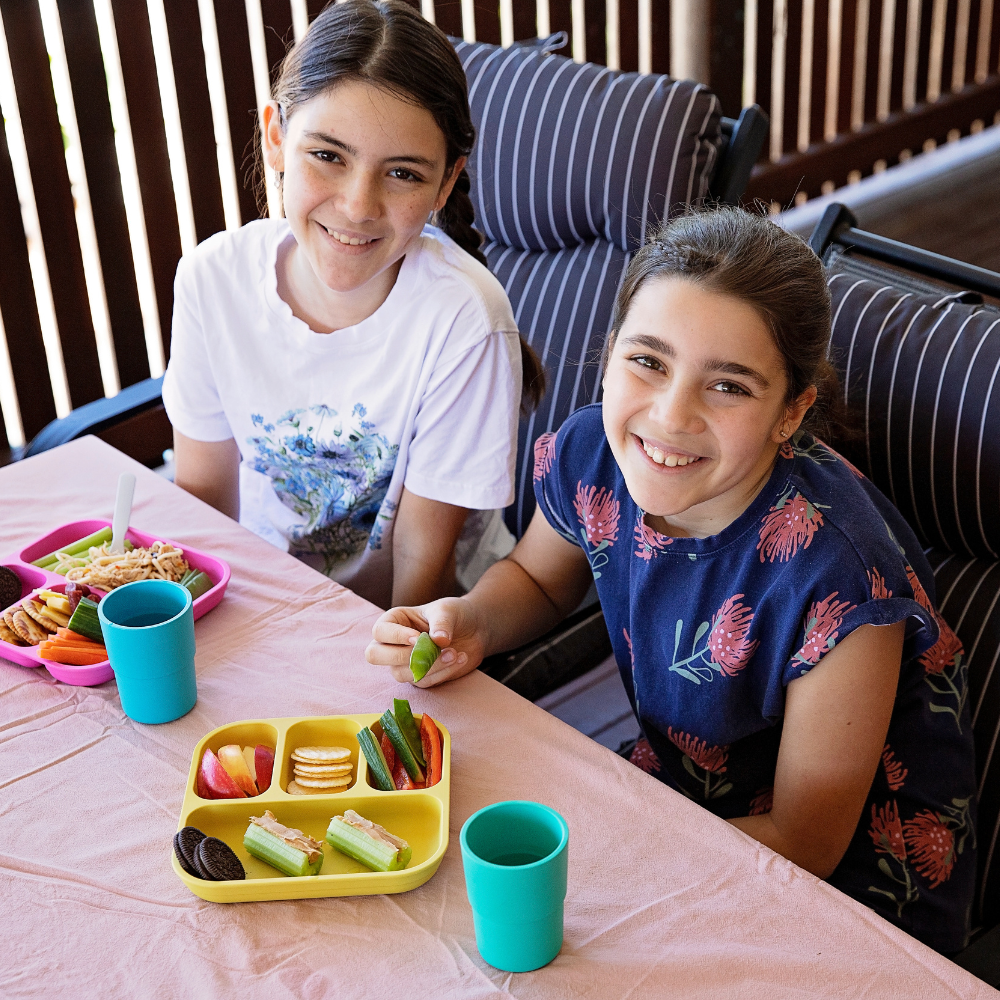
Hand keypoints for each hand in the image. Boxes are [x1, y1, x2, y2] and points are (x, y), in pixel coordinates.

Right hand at [365, 597, 486, 686]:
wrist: (473, 628)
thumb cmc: (454, 613)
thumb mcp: (448, 611)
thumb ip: (441, 623)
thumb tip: (438, 641)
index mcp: (393, 621)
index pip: (380, 631)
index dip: (396, 636)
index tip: (420, 637)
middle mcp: (393, 643)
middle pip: (375, 655)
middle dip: (402, 656)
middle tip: (431, 650)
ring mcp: (403, 662)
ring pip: (401, 673)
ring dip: (429, 666)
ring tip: (454, 653)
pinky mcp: (419, 676)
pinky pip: (423, 681)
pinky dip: (442, 673)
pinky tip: (459, 658)